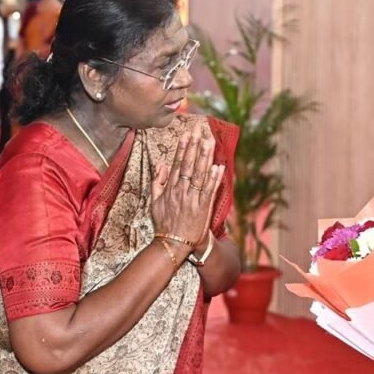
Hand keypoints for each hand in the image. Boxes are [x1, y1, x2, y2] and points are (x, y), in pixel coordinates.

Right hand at [152, 122, 224, 247]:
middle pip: (189, 165)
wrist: (173, 243)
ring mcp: (193, 199)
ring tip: (210, 142)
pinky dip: (215, 179)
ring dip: (205, 158)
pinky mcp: (203, 208)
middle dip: (194, 147)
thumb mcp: (155, 201)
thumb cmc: (165, 222)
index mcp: (170, 188)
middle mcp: (182, 191)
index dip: (183, 148)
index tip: (187, 134)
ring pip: (200, 174)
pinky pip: (210, 190)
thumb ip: (157, 181)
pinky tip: (219, 167)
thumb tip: (162, 164)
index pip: (177, 164)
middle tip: (199, 131)